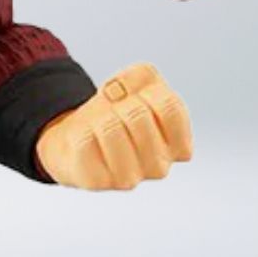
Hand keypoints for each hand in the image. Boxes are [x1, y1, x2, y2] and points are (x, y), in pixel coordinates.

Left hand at [35, 63, 192, 189]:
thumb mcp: (136, 84)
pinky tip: (86, 141)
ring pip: (109, 127)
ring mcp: (129, 179)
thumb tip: (125, 86)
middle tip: (112, 114)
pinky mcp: (97, 182)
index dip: (144, 91)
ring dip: (98, 116)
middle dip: (118, 103)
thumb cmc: (115, 112)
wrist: (78, 136)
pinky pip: (83, 140)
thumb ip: (144, 75)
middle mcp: (159, 167)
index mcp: (179, 145)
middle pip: (138, 113)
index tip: (133, 98)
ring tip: (99, 127)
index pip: (170, 106)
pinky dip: (79, 130)